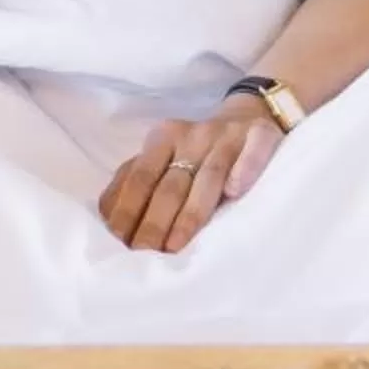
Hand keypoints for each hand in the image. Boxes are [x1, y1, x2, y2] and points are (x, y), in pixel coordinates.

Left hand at [98, 97, 283, 252]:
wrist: (249, 114)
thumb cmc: (197, 150)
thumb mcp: (163, 157)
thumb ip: (136, 181)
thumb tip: (106, 220)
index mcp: (162, 139)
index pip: (140, 177)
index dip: (128, 209)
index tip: (119, 243)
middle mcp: (193, 135)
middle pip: (171, 183)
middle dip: (154, 223)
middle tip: (144, 255)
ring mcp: (228, 137)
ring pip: (209, 176)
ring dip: (191, 213)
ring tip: (176, 246)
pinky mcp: (261, 136)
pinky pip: (254, 151)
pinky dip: (244, 169)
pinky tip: (235, 191)